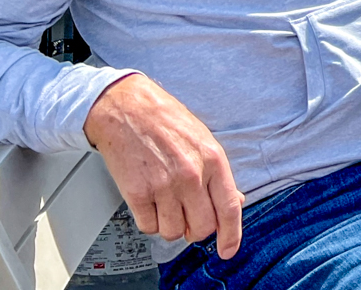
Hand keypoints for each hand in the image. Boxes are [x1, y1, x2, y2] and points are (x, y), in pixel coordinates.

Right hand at [83, 74, 242, 257]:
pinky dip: (150, 221)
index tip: (228, 250)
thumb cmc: (166, 121)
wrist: (127, 109)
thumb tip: (233, 202)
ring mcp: (163, 185)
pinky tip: (150, 202)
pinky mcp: (137, 193)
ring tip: (167, 204)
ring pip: (174, 231)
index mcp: (213, 161)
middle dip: (196, 229)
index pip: (229, 208)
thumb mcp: (204, 141)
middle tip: (189, 217)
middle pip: (202, 227)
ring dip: (171, 225)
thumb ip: (218, 175)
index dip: (231, 235)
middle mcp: (191, 175)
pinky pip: (149, 226)